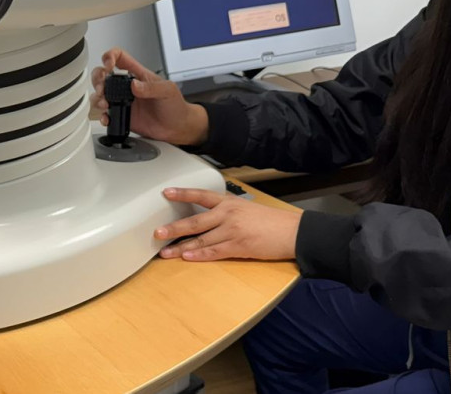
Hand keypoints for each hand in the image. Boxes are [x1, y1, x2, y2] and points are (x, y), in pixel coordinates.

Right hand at [91, 48, 208, 145]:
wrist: (177, 128)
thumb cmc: (175, 106)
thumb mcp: (167, 90)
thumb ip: (151, 87)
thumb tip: (135, 85)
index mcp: (138, 75)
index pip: (120, 57)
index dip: (110, 56)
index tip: (108, 65)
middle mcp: (127, 87)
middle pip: (103, 74)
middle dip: (98, 78)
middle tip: (102, 87)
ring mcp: (123, 101)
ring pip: (100, 94)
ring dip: (97, 98)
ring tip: (105, 104)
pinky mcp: (121, 116)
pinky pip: (106, 114)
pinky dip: (102, 116)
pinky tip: (108, 117)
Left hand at [154, 187, 300, 261]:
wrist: (292, 232)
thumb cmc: (271, 221)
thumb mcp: (247, 208)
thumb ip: (227, 211)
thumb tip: (209, 217)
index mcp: (229, 202)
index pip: (201, 195)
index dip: (183, 193)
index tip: (165, 192)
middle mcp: (228, 214)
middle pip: (195, 221)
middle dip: (174, 228)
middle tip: (157, 232)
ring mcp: (232, 231)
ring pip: (201, 240)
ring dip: (181, 247)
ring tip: (165, 252)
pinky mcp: (239, 247)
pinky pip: (214, 252)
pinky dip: (200, 255)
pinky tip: (187, 257)